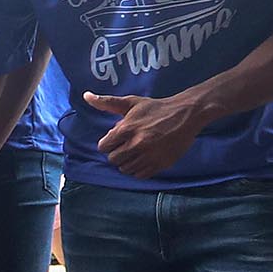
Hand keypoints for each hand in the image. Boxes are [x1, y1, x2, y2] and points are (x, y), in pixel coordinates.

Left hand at [83, 89, 213, 181]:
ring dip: (127, 162)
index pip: (103, 146)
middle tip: (125, 146)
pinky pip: (140, 175)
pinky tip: (143, 159)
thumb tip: (86, 96)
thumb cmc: (156, 108)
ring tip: (135, 153)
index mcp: (127, 129)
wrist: (186, 114)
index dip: (108, 143)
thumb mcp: (131, 103)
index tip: (115, 140)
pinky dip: (139, 169)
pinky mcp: (160, 164)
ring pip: (125, 169)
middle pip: (113, 159)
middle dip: (116, 153)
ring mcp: (149, 155)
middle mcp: (137, 144)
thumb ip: (107, 102)